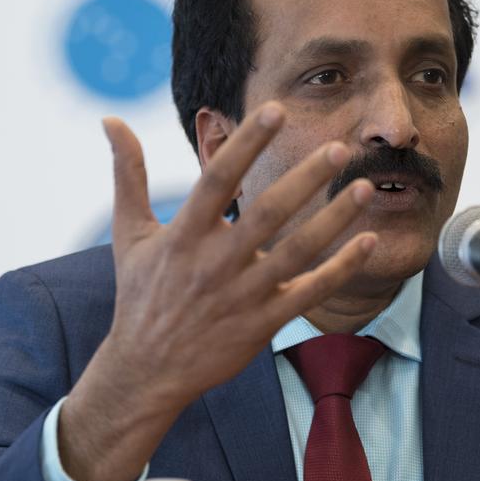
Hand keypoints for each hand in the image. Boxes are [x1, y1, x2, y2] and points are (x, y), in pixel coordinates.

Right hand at [60, 102, 376, 480]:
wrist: (146, 370)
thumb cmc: (141, 295)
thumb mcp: (129, 234)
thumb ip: (128, 175)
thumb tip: (110, 120)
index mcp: (184, 234)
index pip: (218, 179)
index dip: (246, 144)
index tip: (275, 110)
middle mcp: (215, 262)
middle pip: (268, 213)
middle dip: (306, 178)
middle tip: (341, 148)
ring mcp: (243, 295)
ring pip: (298, 252)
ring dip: (335, 220)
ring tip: (366, 187)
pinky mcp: (263, 324)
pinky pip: (310, 292)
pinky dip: (342, 268)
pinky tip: (369, 241)